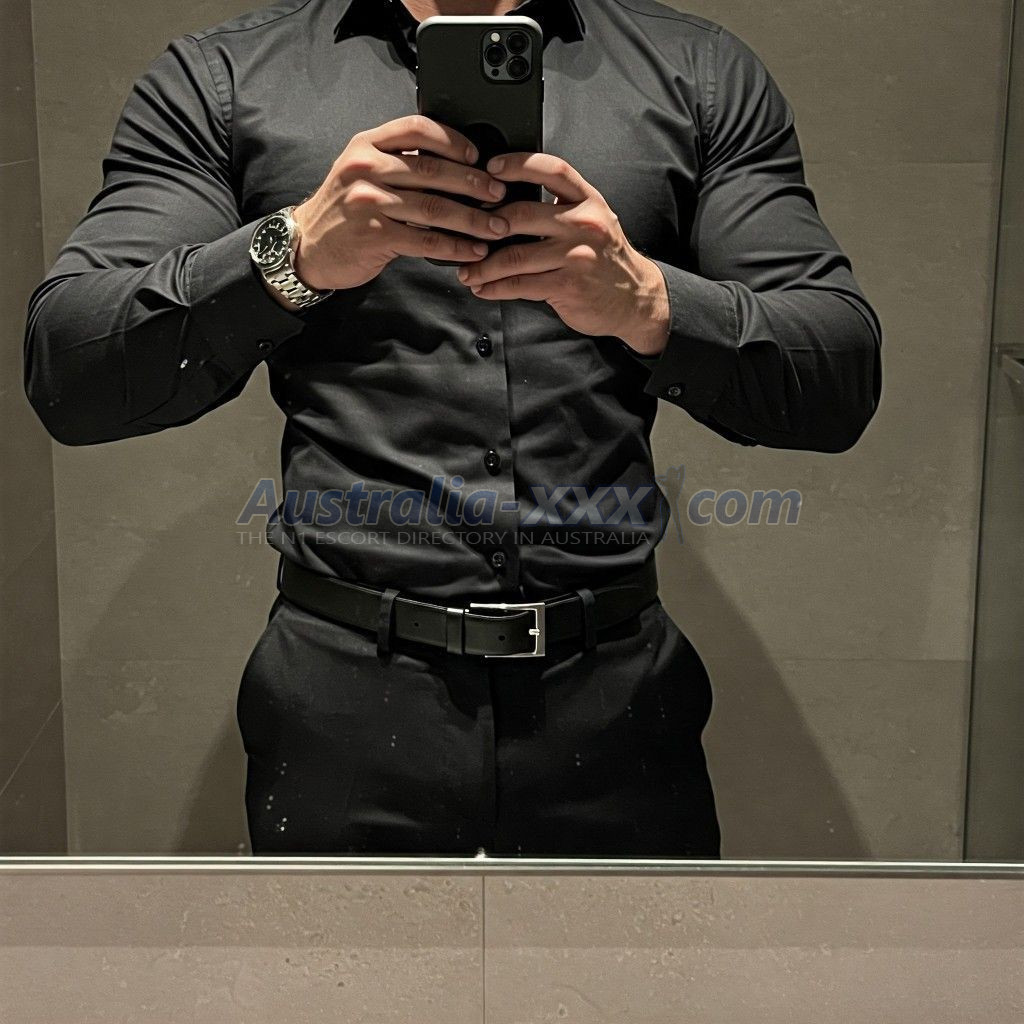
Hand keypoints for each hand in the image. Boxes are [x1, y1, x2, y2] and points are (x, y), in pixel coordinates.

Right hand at [290, 114, 511, 290]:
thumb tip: (452, 163)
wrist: (308, 246)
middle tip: (500, 194)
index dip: (453, 140)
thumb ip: (398, 161)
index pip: (417, 128)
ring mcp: (369, 202)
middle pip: (433, 170)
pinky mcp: (375, 236)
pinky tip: (473, 251)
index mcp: (367, 144)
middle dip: (474, 184)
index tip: (478, 156)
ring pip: (434, 207)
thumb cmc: (344, 211)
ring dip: (473, 220)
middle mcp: (367, 168)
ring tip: (497, 227)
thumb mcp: (362, 172)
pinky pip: (426, 240)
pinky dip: (455, 247)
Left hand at [454, 153, 670, 355]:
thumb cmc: (605, 259)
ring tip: (467, 271)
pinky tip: (483, 288)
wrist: (636, 298)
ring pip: (515, 255)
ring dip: (483, 266)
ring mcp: (577, 255)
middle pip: (521, 214)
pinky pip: (521, 285)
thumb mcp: (593, 221)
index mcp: (589, 200)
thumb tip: (506, 203)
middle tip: (464, 231)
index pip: (552, 169)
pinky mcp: (569, 286)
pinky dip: (496, 288)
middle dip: (485, 224)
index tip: (490, 168)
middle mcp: (585, 223)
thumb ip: (559, 209)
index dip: (519, 164)